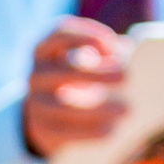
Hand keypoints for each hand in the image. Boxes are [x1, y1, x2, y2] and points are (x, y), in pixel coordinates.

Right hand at [22, 18, 128, 156]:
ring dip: (99, 108)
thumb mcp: (86, 60)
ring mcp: (35, 102)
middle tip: (127, 77)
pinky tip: (113, 129)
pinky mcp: (41, 129)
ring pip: (65, 106)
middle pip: (66, 70)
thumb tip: (128, 56)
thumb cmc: (78, 77)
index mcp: (46, 49)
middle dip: (98, 73)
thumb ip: (105, 54)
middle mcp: (37, 74)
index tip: (113, 43)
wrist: (48, 114)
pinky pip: (65, 132)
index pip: (61, 32)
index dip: (87, 34)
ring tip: (127, 109)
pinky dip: (91, 131)